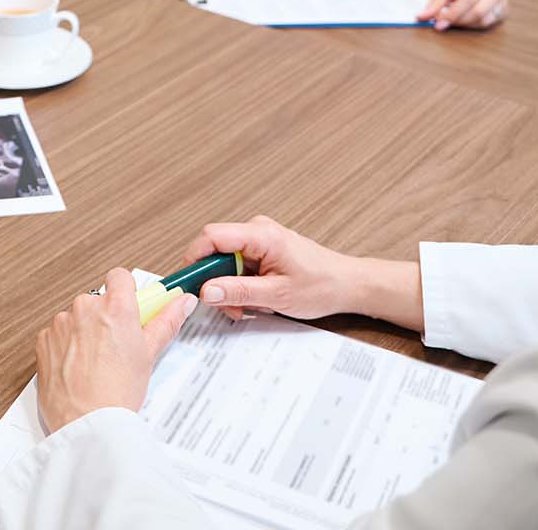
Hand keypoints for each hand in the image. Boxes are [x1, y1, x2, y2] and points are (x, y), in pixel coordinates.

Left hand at [34, 268, 196, 433]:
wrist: (87, 422)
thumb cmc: (118, 392)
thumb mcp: (149, 354)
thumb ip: (166, 321)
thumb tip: (183, 302)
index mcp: (115, 307)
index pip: (119, 276)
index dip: (126, 292)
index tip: (130, 308)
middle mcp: (85, 308)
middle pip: (97, 300)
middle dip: (105, 318)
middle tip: (116, 346)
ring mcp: (61, 323)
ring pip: (76, 317)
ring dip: (84, 332)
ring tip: (96, 363)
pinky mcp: (43, 339)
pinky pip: (57, 333)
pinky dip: (65, 346)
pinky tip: (77, 368)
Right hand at [181, 218, 421, 330]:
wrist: (349, 285)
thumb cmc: (322, 286)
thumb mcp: (277, 295)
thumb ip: (238, 291)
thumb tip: (206, 290)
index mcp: (261, 235)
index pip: (211, 236)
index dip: (194, 259)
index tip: (187, 283)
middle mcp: (258, 230)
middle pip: (215, 251)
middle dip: (216, 282)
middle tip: (227, 307)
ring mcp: (260, 240)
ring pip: (226, 262)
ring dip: (230, 287)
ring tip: (249, 307)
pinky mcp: (264, 251)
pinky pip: (239, 265)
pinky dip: (241, 285)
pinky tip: (256, 300)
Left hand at [416, 0, 507, 30]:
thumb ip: (436, 0)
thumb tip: (422, 17)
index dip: (452, 13)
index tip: (437, 23)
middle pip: (477, 12)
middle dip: (457, 20)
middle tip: (442, 21)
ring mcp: (503, 0)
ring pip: (483, 21)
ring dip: (464, 23)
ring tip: (453, 15)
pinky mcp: (503, 10)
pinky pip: (488, 23)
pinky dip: (473, 24)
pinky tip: (465, 16)